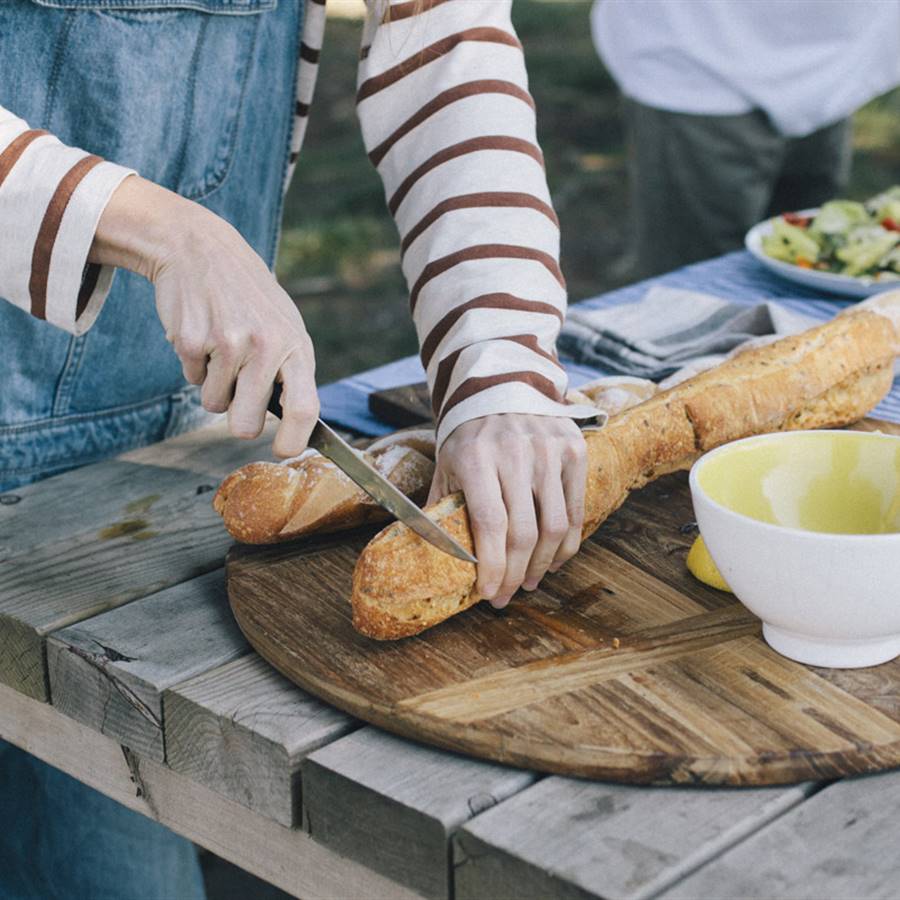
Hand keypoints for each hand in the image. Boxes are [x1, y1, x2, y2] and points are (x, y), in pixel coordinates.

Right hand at [89, 176, 317, 456]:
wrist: (202, 249)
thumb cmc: (250, 299)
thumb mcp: (285, 327)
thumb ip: (292, 373)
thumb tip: (298, 427)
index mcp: (296, 347)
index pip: (305, 409)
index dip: (294, 441)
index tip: (283, 451)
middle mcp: (266, 347)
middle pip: (246, 425)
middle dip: (238, 422)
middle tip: (238, 396)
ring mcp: (228, 343)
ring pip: (214, 405)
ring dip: (214, 386)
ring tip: (222, 346)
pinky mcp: (191, 340)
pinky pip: (191, 380)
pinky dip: (194, 366)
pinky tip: (203, 333)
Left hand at [427, 414, 586, 607]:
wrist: (503, 385)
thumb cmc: (469, 434)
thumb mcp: (447, 464)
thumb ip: (441, 507)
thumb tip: (432, 557)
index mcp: (476, 457)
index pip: (490, 523)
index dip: (492, 566)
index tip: (489, 593)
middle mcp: (515, 453)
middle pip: (523, 532)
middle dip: (515, 574)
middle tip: (507, 596)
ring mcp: (549, 451)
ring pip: (554, 526)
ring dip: (542, 565)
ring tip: (529, 581)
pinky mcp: (574, 450)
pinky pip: (575, 511)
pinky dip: (566, 544)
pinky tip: (552, 559)